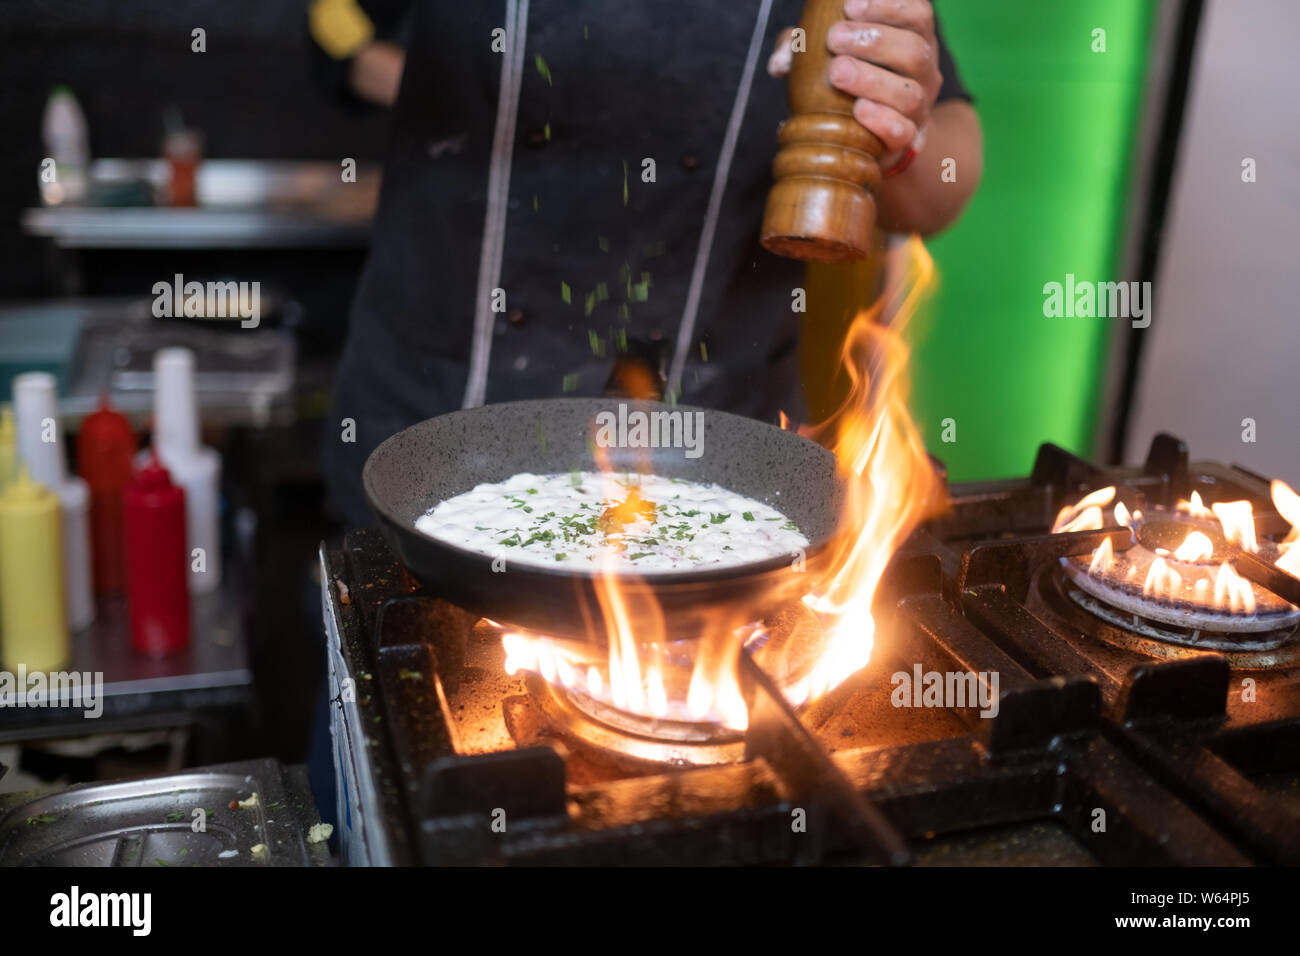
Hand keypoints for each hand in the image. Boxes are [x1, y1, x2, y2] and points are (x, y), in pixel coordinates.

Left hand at [768, 0, 941, 165]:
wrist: (867, 135)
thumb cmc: (847, 81)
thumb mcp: (827, 56)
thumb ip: (804, 49)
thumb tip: (779, 62)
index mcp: (913, 38)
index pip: (918, 13)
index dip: (889, 6)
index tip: (850, 6)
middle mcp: (923, 71)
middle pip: (915, 50)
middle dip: (874, 40)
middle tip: (835, 38)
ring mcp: (919, 107)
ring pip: (910, 93)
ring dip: (872, 79)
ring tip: (838, 71)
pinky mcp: (909, 139)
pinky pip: (904, 131)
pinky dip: (882, 120)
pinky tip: (858, 110)